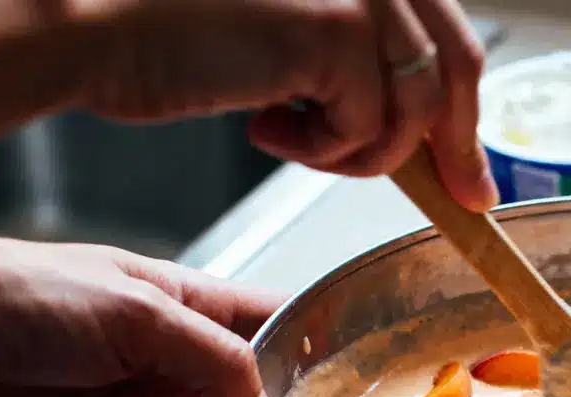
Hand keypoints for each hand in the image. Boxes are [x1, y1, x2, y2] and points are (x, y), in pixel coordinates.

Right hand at [77, 0, 496, 210]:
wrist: (98, 26)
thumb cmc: (181, 32)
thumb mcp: (300, 41)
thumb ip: (365, 61)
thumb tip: (439, 140)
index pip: (448, 33)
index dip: (465, 105)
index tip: (472, 163)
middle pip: (452, 66)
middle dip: (454, 146)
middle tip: (461, 196)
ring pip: (410, 110)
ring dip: (360, 148)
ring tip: (297, 137)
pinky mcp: (332, 29)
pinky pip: (367, 128)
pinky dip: (322, 151)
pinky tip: (264, 125)